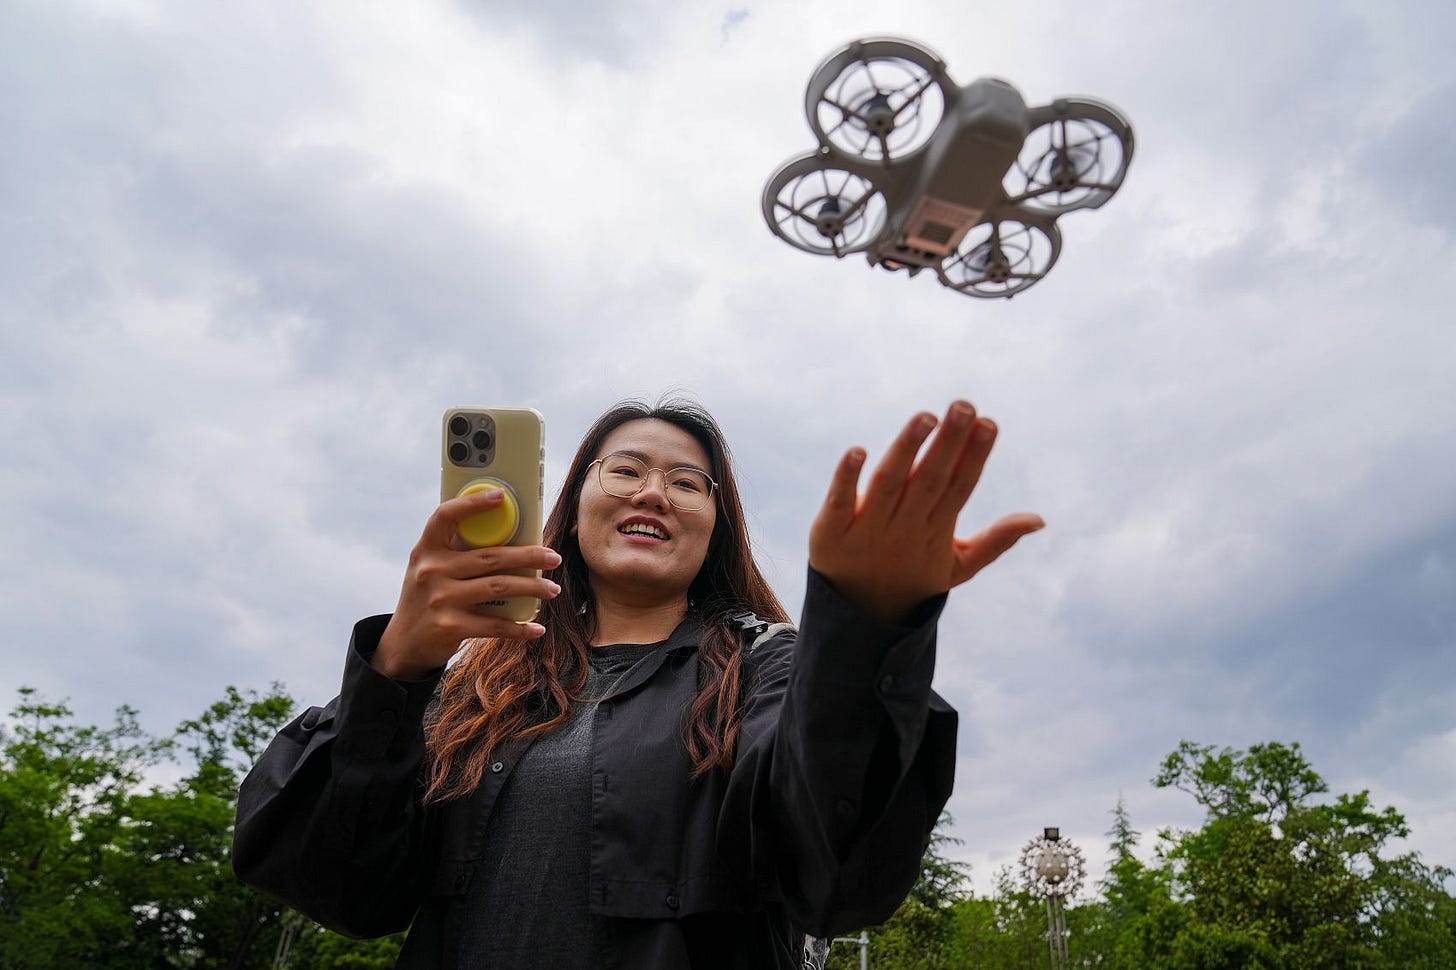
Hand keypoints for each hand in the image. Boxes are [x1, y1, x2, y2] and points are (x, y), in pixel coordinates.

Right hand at [372, 488, 561, 678]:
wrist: (403, 644)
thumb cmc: (428, 597)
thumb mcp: (430, 569)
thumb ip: (456, 553)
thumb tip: (510, 538)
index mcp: (427, 550)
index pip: (446, 516)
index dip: (472, 503)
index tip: (501, 495)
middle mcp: (431, 571)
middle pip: (491, 556)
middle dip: (529, 556)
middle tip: (553, 557)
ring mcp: (440, 599)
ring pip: (499, 586)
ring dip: (532, 588)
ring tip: (552, 589)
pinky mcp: (450, 626)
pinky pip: (494, 625)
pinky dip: (519, 628)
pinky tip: (536, 628)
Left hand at [809, 400, 1043, 625]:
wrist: (857, 617)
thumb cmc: (912, 580)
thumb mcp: (958, 565)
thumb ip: (997, 540)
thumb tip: (1040, 519)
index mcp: (936, 531)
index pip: (959, 488)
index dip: (974, 456)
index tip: (988, 422)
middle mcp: (903, 527)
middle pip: (929, 480)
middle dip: (948, 443)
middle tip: (963, 406)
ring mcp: (867, 529)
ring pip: (890, 484)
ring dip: (907, 449)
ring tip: (926, 417)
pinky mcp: (830, 532)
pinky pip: (841, 502)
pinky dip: (847, 479)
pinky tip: (857, 450)